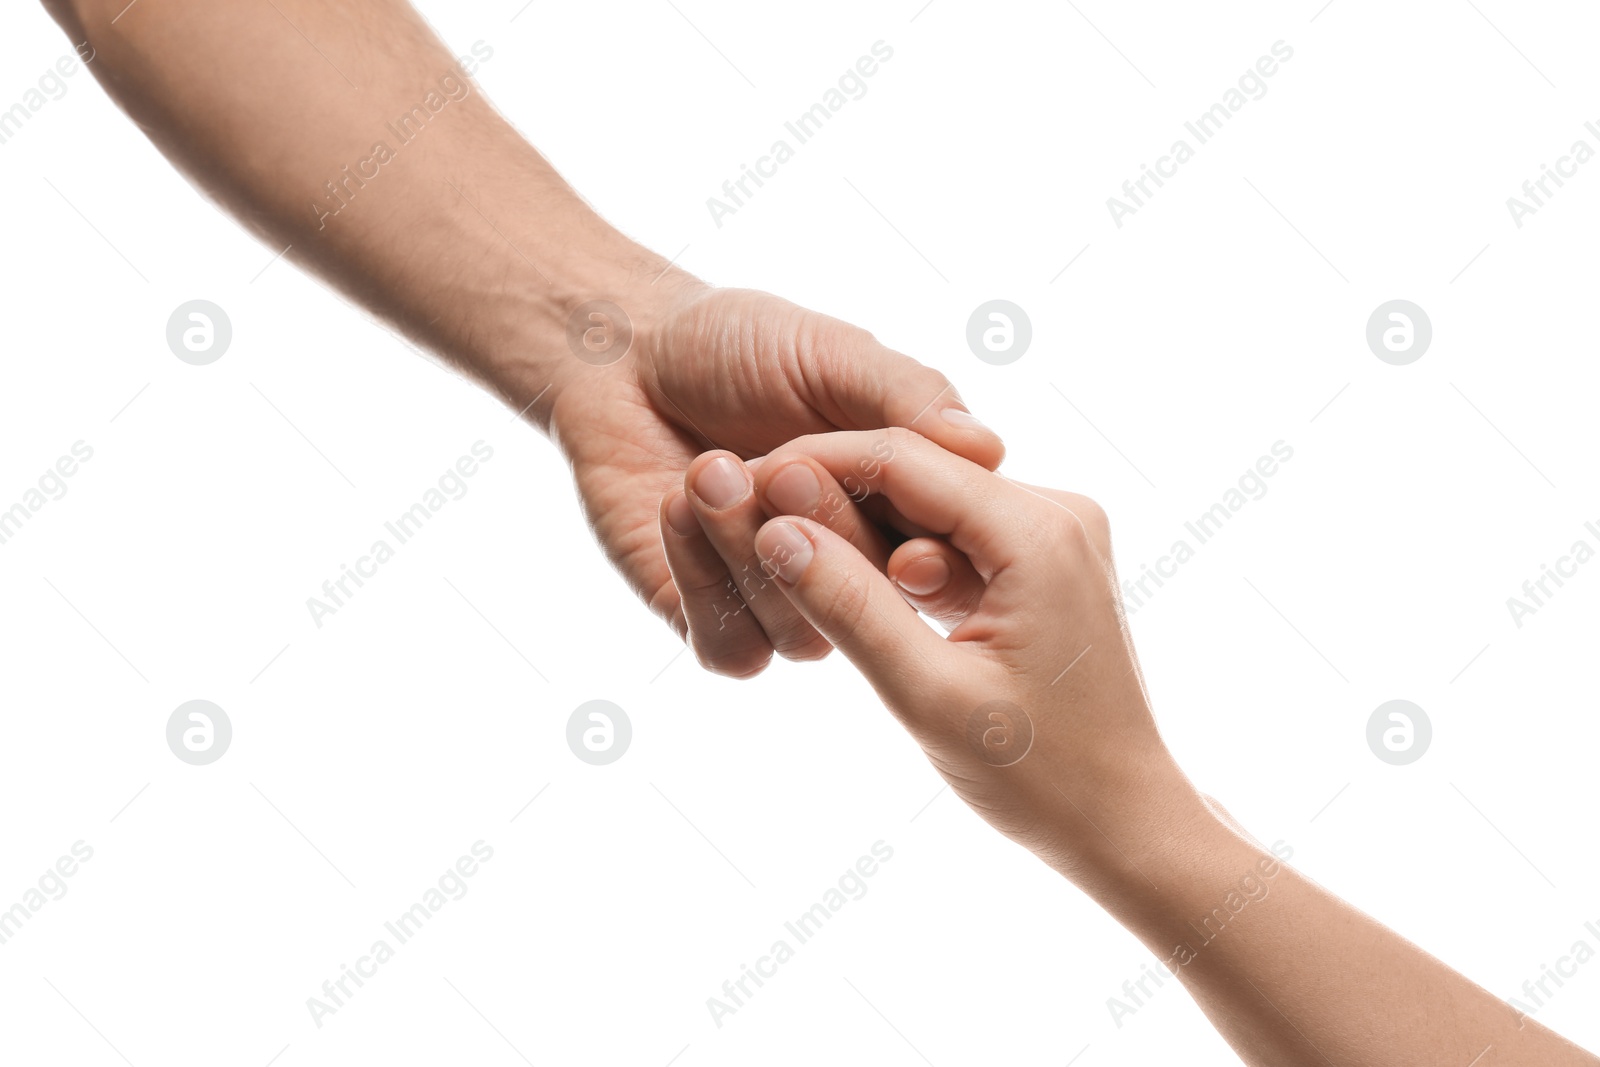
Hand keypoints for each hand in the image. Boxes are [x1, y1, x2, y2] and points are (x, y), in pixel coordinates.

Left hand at [550, 286, 1004, 677]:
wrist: (628, 355)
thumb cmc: (741, 343)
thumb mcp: (835, 354)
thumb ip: (908, 395)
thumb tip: (988, 449)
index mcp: (902, 508)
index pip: (944, 557)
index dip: (931, 554)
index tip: (903, 530)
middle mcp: (853, 569)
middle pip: (875, 604)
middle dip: (827, 536)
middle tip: (778, 466)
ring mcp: (784, 603)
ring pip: (804, 633)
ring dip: (751, 549)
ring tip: (710, 465)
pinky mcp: (712, 624)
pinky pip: (733, 648)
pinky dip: (704, 579)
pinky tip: (676, 503)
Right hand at [731, 428, 1200, 885]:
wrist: (1126, 821)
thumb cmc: (1043, 778)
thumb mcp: (928, 696)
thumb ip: (849, 606)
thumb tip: (774, 530)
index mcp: (1039, 531)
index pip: (902, 457)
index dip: (812, 464)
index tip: (743, 484)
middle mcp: (1058, 511)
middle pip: (918, 469)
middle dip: (831, 492)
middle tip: (751, 521)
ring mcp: (1056, 534)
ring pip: (931, 501)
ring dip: (862, 525)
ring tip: (785, 553)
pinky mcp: (1044, 562)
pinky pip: (954, 534)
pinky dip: (898, 555)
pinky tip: (849, 586)